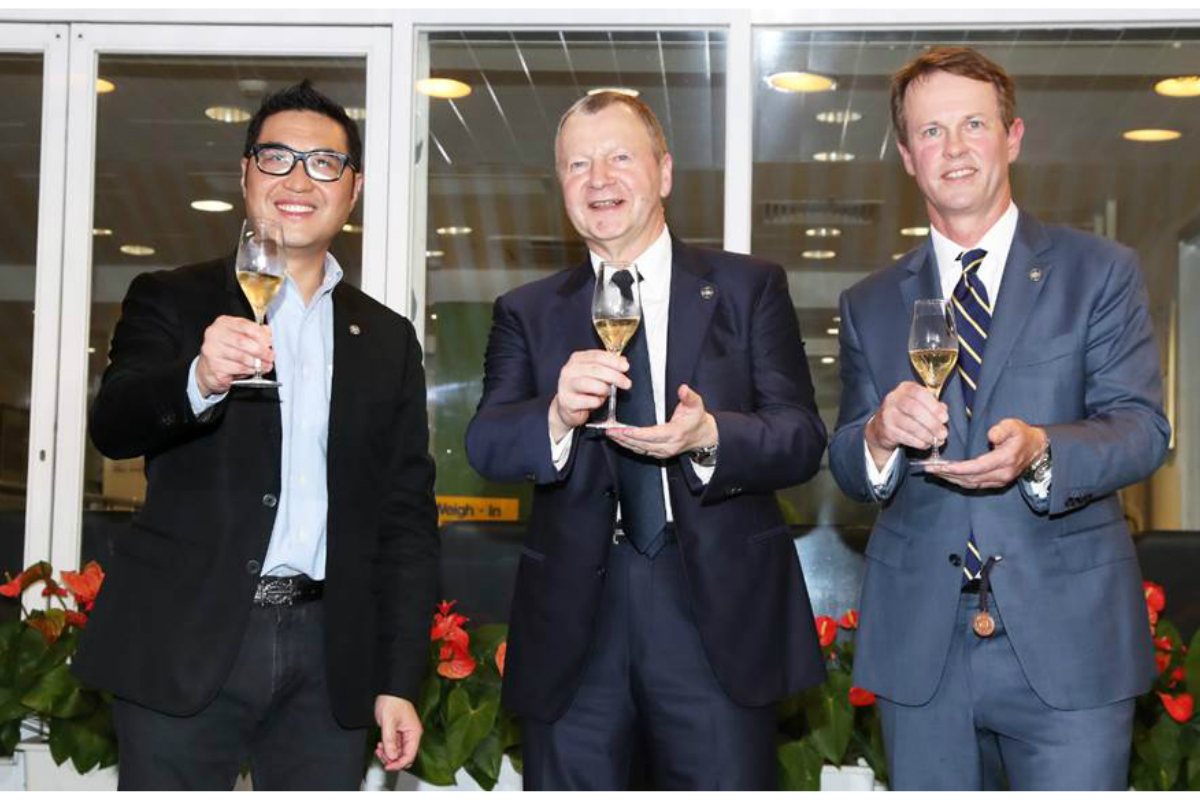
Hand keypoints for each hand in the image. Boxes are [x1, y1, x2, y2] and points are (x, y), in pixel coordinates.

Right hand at [195, 315, 272, 396]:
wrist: (207, 368)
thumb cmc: (227, 350)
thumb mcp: (241, 336)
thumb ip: (255, 333)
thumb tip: (267, 335)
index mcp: (223, 323)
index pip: (246, 326)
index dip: (261, 335)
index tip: (270, 344)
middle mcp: (215, 335)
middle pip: (243, 342)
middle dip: (261, 351)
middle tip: (270, 357)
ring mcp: (212, 351)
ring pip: (241, 357)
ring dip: (258, 363)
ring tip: (266, 366)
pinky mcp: (214, 367)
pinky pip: (238, 369)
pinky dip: (250, 371)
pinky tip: (254, 371)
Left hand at [374, 695, 421, 771]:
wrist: (390, 689)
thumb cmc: (393, 700)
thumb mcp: (389, 721)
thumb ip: (390, 740)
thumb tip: (391, 756)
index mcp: (414, 733)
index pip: (409, 756)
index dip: (398, 764)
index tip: (387, 765)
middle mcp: (411, 735)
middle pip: (404, 756)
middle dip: (392, 759)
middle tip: (381, 755)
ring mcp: (404, 734)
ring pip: (398, 752)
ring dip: (388, 753)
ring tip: (379, 748)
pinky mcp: (398, 732)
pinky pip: (394, 746)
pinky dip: (387, 748)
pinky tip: (380, 744)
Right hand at [548, 349, 629, 440]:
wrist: (568, 407)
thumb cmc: (584, 389)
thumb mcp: (596, 375)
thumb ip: (608, 366)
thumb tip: (623, 362)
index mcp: (577, 359)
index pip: (597, 356)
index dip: (613, 361)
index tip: (626, 367)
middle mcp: (569, 370)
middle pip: (595, 369)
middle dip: (614, 376)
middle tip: (627, 383)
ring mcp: (566, 385)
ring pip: (590, 384)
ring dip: (604, 389)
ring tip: (608, 393)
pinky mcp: (567, 401)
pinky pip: (588, 401)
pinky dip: (597, 402)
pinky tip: (597, 402)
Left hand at [606, 384, 716, 459]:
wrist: (703, 435)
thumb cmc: (697, 419)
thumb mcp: (697, 404)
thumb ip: (689, 396)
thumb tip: (683, 389)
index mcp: (675, 433)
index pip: (652, 435)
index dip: (636, 433)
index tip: (623, 430)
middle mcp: (668, 446)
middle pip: (642, 444)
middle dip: (624, 438)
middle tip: (610, 431)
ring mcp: (663, 452)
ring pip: (639, 449)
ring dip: (624, 443)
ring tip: (611, 435)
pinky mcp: (659, 453)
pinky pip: (641, 451)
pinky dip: (629, 446)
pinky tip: (619, 440)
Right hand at [863, 381, 947, 468]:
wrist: (881, 426)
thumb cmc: (905, 413)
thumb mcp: (919, 403)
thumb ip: (933, 405)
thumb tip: (943, 412)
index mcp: (904, 388)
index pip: (919, 393)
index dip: (934, 406)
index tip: (945, 418)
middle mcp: (893, 399)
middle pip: (914, 409)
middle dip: (932, 423)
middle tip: (943, 433)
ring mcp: (887, 414)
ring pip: (910, 425)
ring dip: (926, 435)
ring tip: (937, 440)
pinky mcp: (886, 430)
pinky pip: (905, 437)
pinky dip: (918, 442)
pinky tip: (926, 444)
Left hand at [924, 418, 1046, 489]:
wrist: (1036, 449)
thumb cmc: (1022, 435)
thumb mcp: (1014, 425)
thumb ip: (1002, 429)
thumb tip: (991, 436)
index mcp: (1006, 459)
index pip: (977, 467)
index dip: (958, 468)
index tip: (941, 466)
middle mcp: (1002, 474)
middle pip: (970, 478)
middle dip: (948, 474)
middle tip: (930, 468)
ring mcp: (999, 481)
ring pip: (971, 484)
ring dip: (951, 479)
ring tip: (934, 472)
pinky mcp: (996, 483)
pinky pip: (974, 485)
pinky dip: (959, 481)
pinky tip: (947, 476)